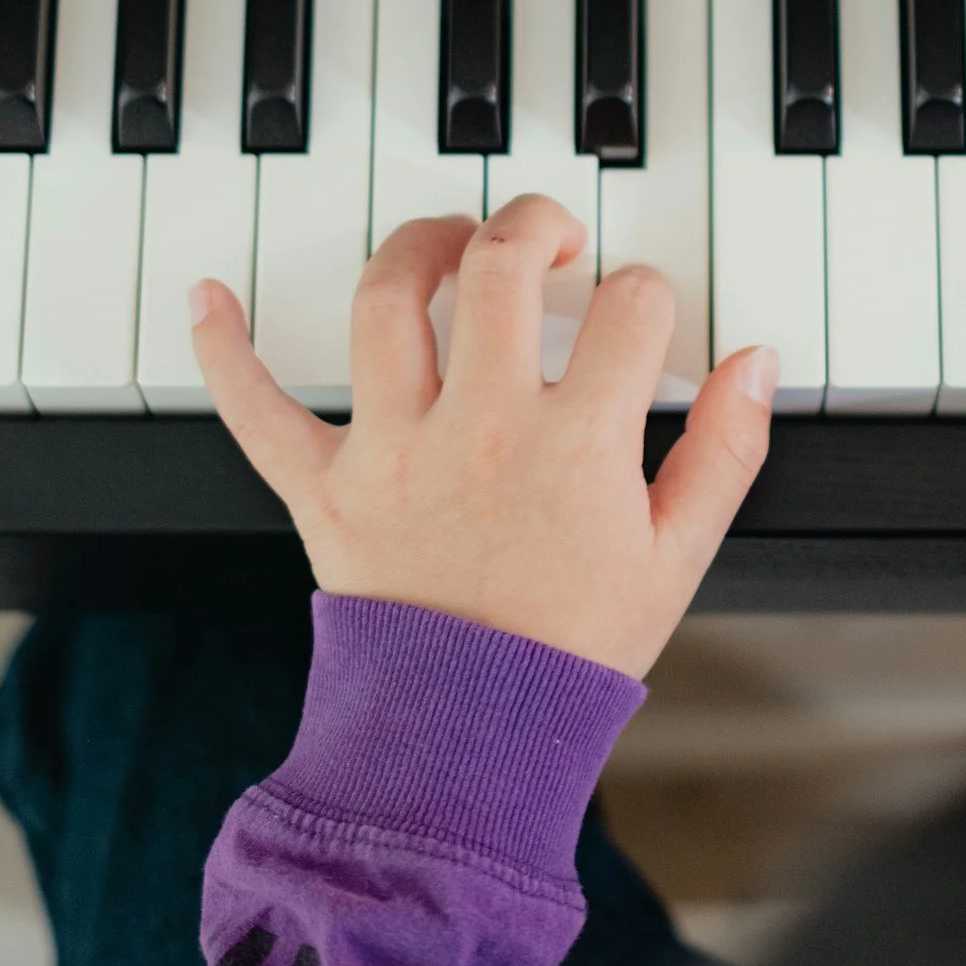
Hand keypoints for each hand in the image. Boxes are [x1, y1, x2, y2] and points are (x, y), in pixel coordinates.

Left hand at [189, 193, 777, 678]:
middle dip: (534, 224)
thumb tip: (755, 365)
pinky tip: (209, 300)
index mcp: (578, 442)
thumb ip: (724, 451)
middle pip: (501, 265)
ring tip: (445, 242)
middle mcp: (483, 425)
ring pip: (387, 299)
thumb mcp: (677, 557)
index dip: (648, 295)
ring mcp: (395, 449)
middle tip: (551, 238)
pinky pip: (257, 408)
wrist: (470, 741)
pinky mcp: (325, 487)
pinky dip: (225, 350)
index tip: (642, 317)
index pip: (630, 307)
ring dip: (416, 245)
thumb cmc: (569, 653)